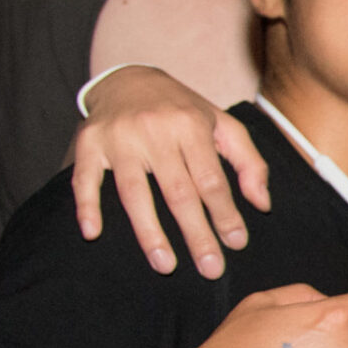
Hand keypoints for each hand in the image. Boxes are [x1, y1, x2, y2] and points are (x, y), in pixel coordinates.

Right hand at [72, 67, 270, 278]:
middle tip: (210, 269)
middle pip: (178, 191)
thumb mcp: (224, 125)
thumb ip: (248, 163)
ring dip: (149, 232)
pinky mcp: (88, 142)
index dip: (225, 213)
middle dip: (196, 233)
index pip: (211, 179)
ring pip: (134, 192)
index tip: (236, 243)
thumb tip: (262, 205)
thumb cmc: (184, 110)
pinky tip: (93, 233)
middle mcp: (155, 130)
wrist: (129, 78)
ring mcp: (119, 137)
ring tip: (165, 265)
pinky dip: (87, 206)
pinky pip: (85, 179)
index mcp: (191, 126)